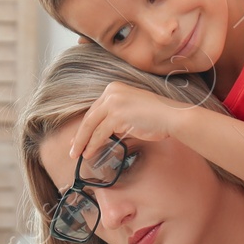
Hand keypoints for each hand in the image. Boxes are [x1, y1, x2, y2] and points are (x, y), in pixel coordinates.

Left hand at [66, 81, 194, 165]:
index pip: (94, 110)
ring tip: (77, 154)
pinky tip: (88, 153)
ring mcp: (113, 103)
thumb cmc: (156, 117)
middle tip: (72, 148)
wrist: (172, 116)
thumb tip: (98, 133)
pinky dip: (92, 145)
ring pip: (91, 126)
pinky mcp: (116, 115)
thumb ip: (114, 118)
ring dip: (83, 142)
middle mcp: (111, 92)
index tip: (78, 137)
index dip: (85, 126)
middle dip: (79, 135)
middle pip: (89, 117)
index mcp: (114, 88)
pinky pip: (99, 134)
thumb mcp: (130, 112)